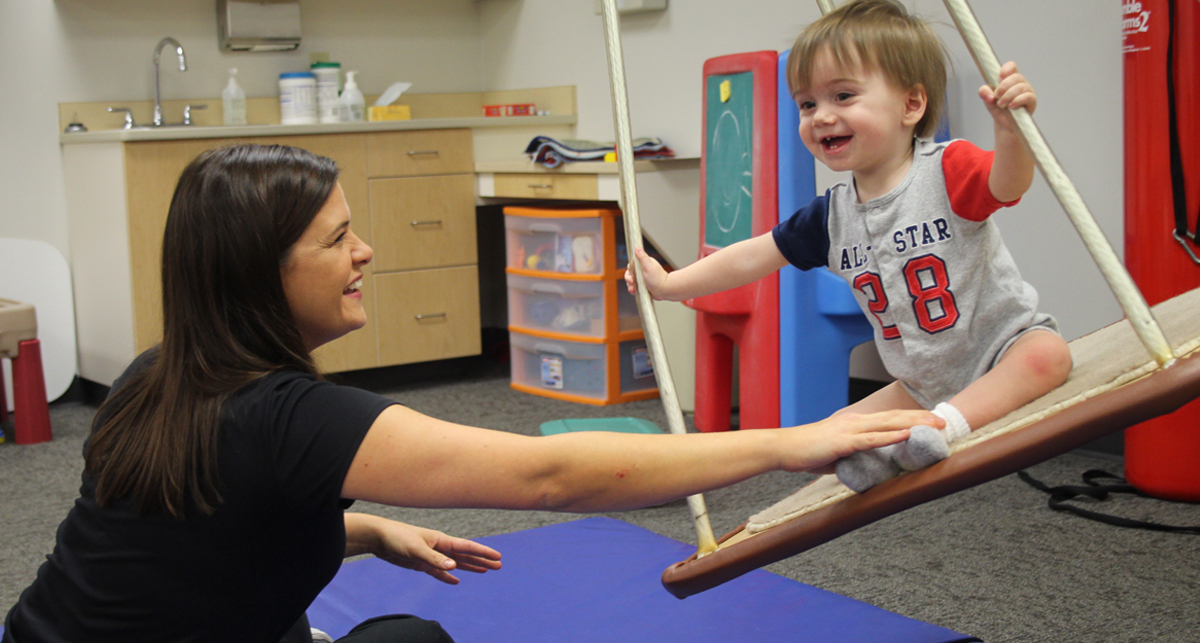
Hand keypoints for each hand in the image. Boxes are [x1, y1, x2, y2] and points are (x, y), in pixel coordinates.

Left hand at [349, 515, 501, 584]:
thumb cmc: (397, 538)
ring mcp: (431, 555)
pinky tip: (456, 581)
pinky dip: (448, 577)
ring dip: (470, 567)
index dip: (483, 552)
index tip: (498, 557)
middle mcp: (439, 547)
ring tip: (485, 571)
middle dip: (482, 560)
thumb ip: (434, 558)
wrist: (379, 537)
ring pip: (455, 563)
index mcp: (441, 540)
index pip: (467, 547)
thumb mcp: (416, 549)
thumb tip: (454, 566)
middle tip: (498, 565)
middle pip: (465, 555)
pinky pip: (439, 572)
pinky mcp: (421, 563)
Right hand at [625, 247, 669, 298]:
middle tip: (631, 282)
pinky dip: (634, 290)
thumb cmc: (658, 278)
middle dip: (629, 279)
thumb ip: (642, 257)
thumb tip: (637, 247)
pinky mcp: (643, 287)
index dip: (629, 270)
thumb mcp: (648, 266)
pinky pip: (635, 288)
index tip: (631, 275)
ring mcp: (643, 279)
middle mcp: (643, 271)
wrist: (665, 290)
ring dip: (630, 285)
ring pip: (632, 282)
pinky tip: (634, 292)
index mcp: (644, 264)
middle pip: (630, 274)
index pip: (632, 266)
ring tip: (633, 289)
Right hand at [776, 410, 940, 473]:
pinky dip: (891, 436)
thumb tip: (868, 465)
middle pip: (895, 417)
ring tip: (934, 425)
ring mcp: (850, 429)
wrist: (784, 448)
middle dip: (921, 418)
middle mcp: (856, 421)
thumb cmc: (806, 452)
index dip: (911, 419)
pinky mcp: (844, 441)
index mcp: (855, 423)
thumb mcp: (836, 453)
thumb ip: (854, 455)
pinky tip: (906, 435)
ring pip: (888, 424)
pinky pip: (872, 438)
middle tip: (944, 421)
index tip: (931, 422)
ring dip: (914, 424)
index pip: (889, 419)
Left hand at [979, 61, 1036, 127]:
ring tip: (1001, 104)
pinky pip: (1027, 96)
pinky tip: (1011, 106)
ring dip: (1008, 96)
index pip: (1011, 66)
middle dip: (1004, 87)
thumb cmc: (997, 108)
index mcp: (1009, 78)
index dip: (1006, 70)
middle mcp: (1020, 82)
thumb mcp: (987, 99)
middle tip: (997, 96)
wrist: (1004, 123)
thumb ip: (984, 93)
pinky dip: (1017, 101)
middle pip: (1016, 76)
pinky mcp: (1032, 100)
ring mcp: (1027, 90)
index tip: (999, 78)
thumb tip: (989, 95)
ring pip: (1021, 87)